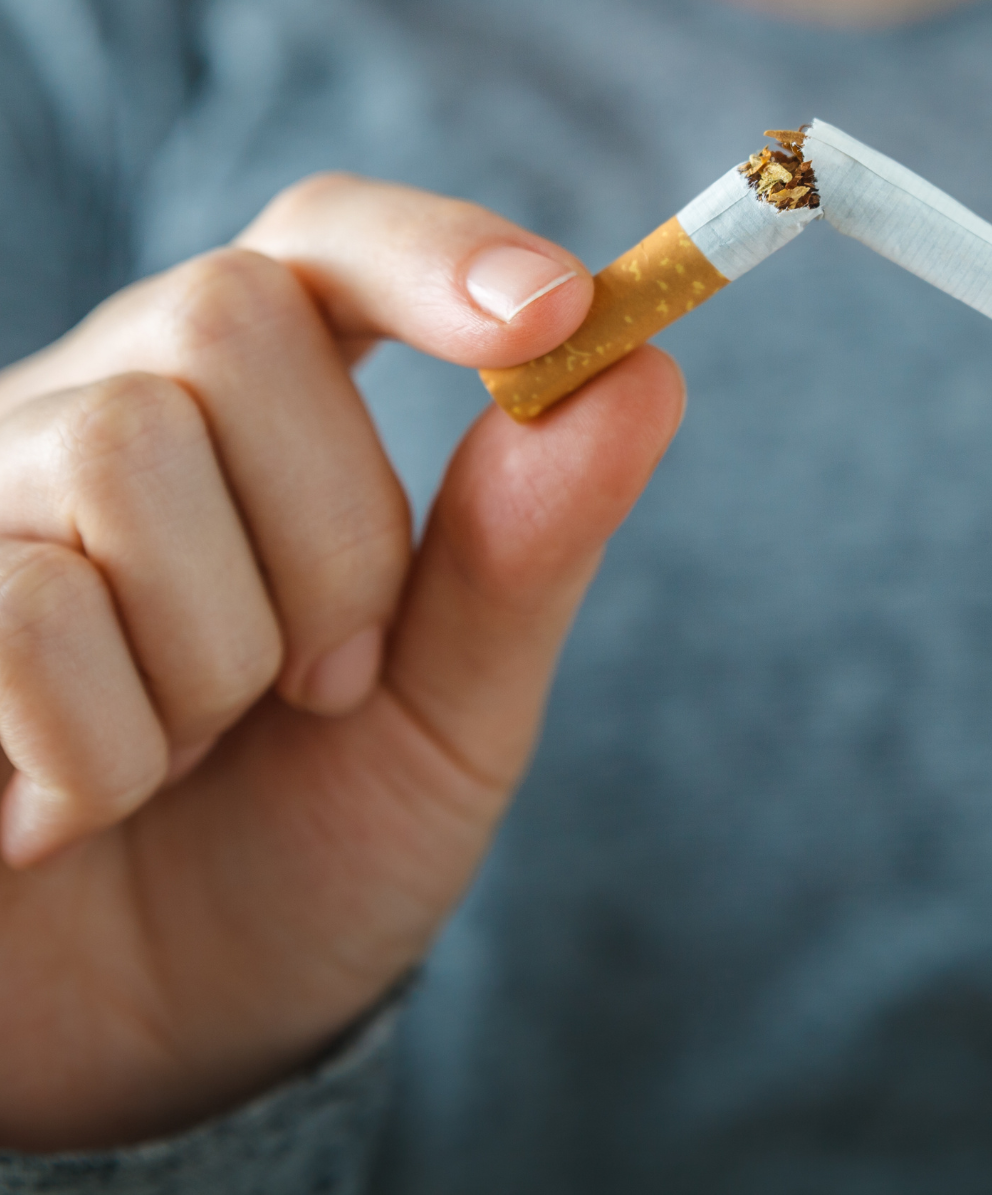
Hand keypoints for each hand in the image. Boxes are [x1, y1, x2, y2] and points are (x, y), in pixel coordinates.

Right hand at [0, 175, 682, 1151]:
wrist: (159, 1037)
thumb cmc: (312, 848)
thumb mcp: (451, 709)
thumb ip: (525, 547)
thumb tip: (641, 370)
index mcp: (259, 416)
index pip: (329, 242)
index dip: (434, 249)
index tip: (555, 309)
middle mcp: (104, 414)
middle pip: (226, 322)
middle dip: (328, 540)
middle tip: (322, 686)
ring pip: (123, 453)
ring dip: (210, 663)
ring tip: (188, 756)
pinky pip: (27, 611)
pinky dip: (101, 755)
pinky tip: (67, 812)